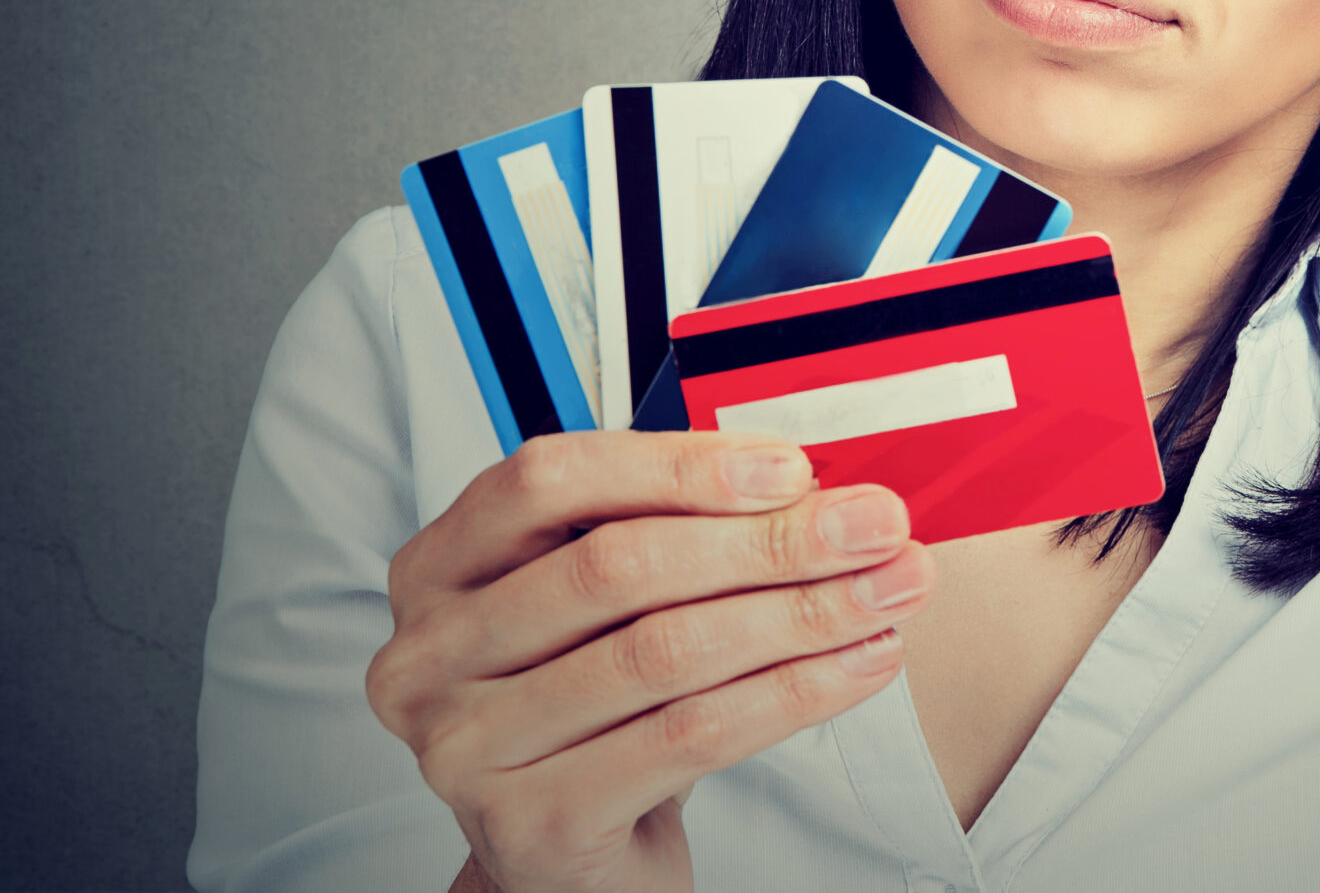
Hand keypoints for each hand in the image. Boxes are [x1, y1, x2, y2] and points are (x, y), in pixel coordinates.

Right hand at [365, 430, 932, 892]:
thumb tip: (819, 487)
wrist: (579, 858)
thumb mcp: (619, 602)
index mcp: (440, 566)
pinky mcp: (527, 824)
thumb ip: (683, 527)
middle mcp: (429, 653)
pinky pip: (686, 736)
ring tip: (889, 592)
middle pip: (616, 566)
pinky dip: (793, 693)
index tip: (795, 467)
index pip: (551, 479)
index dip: (679, 465)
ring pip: (662, 651)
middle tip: (876, 527)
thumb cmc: (604, 704)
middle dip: (768, 541)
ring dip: (800, 614)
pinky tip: (860, 665)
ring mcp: (465, 745)